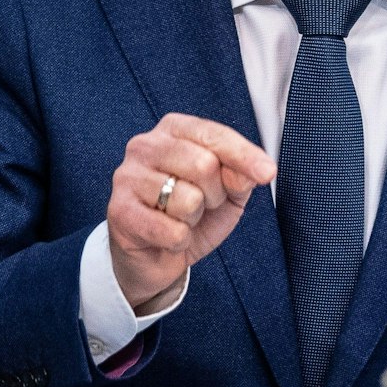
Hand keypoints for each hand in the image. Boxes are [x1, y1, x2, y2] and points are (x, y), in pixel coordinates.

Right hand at [108, 113, 276, 312]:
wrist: (153, 256)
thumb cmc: (191, 215)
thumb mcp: (227, 192)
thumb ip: (240, 176)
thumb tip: (253, 172)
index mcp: (173, 130)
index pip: (214, 134)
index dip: (245, 155)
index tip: (268, 173)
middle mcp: (145, 145)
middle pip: (203, 164)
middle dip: (215, 194)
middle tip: (203, 205)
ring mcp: (127, 177)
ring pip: (188, 200)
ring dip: (194, 219)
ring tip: (180, 219)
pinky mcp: (118, 211)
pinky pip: (171, 230)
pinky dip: (180, 241)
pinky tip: (167, 237)